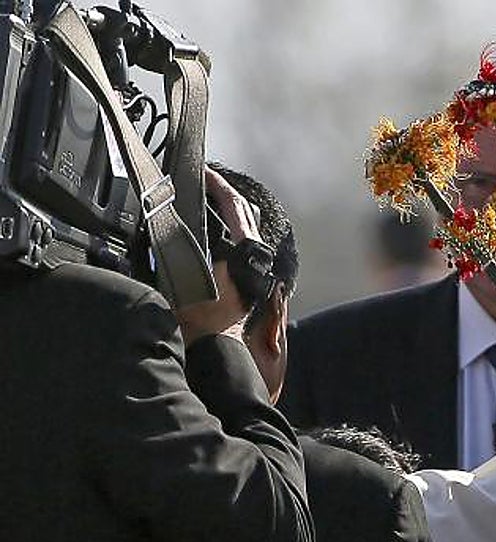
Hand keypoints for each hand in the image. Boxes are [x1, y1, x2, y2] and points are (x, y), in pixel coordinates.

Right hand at [174, 167, 262, 344]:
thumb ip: (178, 245)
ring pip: (246, 228)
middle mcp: (254, 256)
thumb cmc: (198, 314)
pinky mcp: (249, 278)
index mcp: (244, 250)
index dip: (217, 185)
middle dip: (225, 193)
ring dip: (228, 210)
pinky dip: (228, 229)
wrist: (212, 345)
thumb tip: (169, 218)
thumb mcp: (182, 274)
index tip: (203, 172)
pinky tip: (211, 228)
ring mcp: (255, 268)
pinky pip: (241, 243)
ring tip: (207, 197)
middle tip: (205, 179)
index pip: (234, 205)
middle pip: (245, 213)